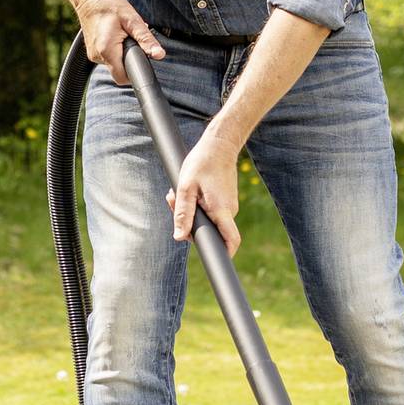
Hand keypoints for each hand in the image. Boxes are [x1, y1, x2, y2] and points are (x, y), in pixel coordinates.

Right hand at [71, 0, 163, 85]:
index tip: (141, 59)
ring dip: (123, 53)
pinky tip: (116, 36)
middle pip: (120, 71)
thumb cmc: (109, 4)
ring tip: (123, 34)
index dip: (135, 72)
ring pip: (115, 64)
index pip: (123, 78)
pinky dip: (116, 50)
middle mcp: (97, 56)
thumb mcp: (132, 19)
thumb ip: (145, 39)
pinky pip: (109, 58)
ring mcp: (93, 55)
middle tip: (132, 39)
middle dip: (130, 59)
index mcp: (107, 50)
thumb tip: (159, 55)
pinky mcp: (92, 52)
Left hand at [169, 138, 241, 254]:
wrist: (219, 144)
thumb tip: (179, 237)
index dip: (223, 254)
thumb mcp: (185, 187)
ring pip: (207, 219)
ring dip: (189, 210)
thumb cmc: (202, 163)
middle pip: (209, 230)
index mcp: (222, 210)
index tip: (213, 260)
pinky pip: (209, 210)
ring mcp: (229, 205)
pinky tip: (187, 189)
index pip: (231, 240)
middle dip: (188, 224)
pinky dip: (195, 204)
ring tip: (178, 191)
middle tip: (172, 201)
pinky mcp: (224, 200)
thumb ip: (182, 213)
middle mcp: (229, 210)